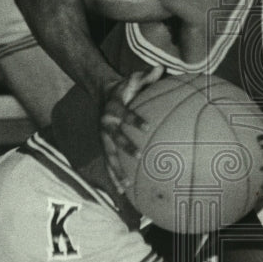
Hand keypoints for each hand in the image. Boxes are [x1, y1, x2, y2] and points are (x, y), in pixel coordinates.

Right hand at [99, 65, 164, 195]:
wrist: (101, 93)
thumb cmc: (124, 87)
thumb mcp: (132, 79)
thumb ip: (146, 76)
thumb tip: (161, 67)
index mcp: (115, 109)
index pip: (126, 114)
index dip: (136, 120)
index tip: (148, 127)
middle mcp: (106, 125)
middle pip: (115, 139)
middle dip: (126, 148)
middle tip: (140, 157)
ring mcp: (103, 138)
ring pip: (109, 157)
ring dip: (116, 172)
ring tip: (126, 188)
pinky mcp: (103, 147)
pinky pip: (109, 164)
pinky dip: (114, 178)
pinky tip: (123, 194)